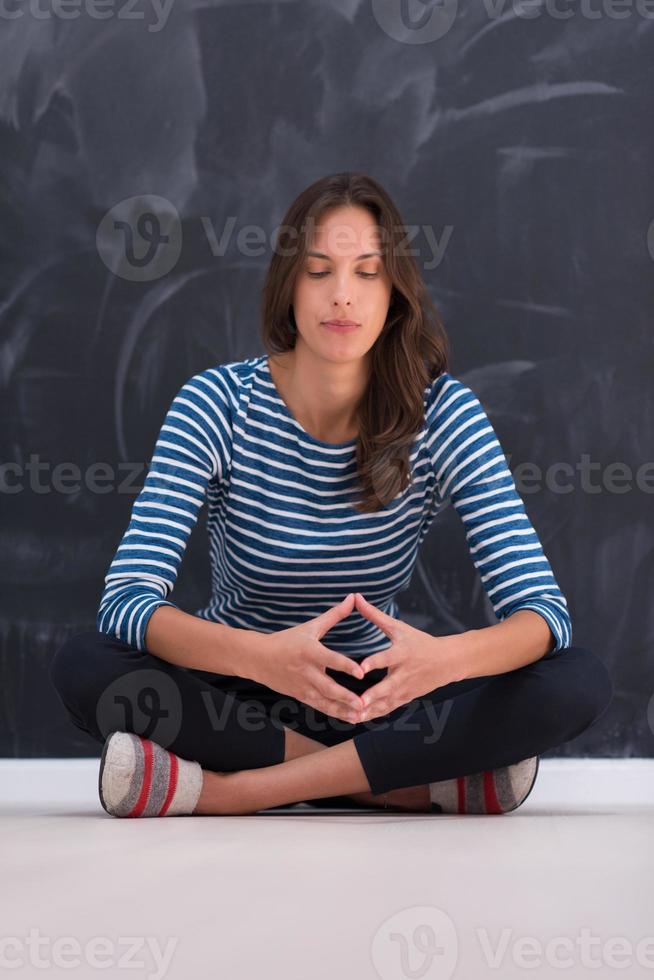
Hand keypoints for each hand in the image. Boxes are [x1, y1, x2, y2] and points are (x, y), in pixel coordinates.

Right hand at [249, 593, 365, 723]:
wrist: (258, 658)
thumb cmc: (287, 640)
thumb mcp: (310, 626)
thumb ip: (334, 615)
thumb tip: (353, 597)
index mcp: (310, 651)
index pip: (331, 659)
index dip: (347, 667)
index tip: (362, 673)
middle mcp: (306, 671)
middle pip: (328, 687)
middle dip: (346, 697)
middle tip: (363, 703)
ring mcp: (302, 686)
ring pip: (325, 701)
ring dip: (342, 709)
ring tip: (360, 715)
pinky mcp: (300, 696)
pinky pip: (319, 706)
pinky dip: (334, 712)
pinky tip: (349, 718)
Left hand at [354, 593, 463, 721]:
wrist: (447, 662)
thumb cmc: (419, 641)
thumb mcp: (399, 627)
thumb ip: (375, 615)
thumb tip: (356, 597)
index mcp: (401, 653)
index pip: (386, 658)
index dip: (373, 663)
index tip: (360, 668)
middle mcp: (403, 673)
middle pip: (387, 687)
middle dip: (372, 696)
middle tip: (357, 703)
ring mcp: (405, 689)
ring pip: (386, 702)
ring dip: (370, 710)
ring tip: (352, 716)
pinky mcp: (405, 699)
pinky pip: (388, 709)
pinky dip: (374, 714)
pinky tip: (357, 719)